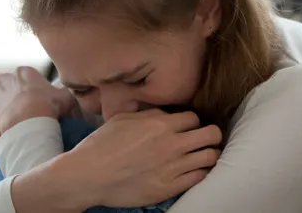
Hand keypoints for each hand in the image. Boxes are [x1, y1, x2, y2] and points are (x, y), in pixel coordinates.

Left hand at [0, 66, 78, 138]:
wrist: (27, 120)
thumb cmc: (49, 107)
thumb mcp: (66, 96)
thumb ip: (68, 92)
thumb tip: (74, 92)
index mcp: (24, 72)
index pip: (25, 86)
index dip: (31, 101)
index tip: (36, 114)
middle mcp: (5, 76)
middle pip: (9, 93)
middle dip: (15, 106)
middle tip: (24, 122)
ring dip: (3, 114)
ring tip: (14, 130)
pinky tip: (4, 132)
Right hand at [65, 108, 221, 207]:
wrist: (90, 174)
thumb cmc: (102, 145)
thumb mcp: (123, 118)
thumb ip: (149, 114)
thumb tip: (165, 114)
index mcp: (160, 124)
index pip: (194, 117)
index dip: (191, 121)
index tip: (187, 126)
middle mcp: (171, 144)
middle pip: (211, 134)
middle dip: (210, 134)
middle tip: (203, 139)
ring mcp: (172, 167)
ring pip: (210, 157)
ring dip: (208, 154)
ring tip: (201, 155)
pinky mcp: (169, 187)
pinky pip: (199, 178)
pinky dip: (199, 172)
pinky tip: (191, 171)